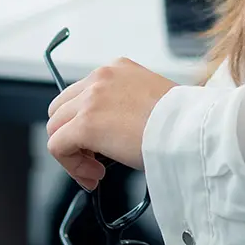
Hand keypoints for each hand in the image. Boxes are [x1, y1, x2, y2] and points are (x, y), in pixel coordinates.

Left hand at [47, 60, 177, 188]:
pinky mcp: (84, 124)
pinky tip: (95, 175)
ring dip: (72, 153)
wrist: (189, 128)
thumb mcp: (150, 101)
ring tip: (96, 170)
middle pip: (61, 108)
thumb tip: (114, 131)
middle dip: (72, 135)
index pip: (82, 94)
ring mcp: (90, 99)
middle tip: (94, 158)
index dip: (85, 123)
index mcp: (117, 69)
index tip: (100, 144)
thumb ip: (125, 107)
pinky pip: (57, 147)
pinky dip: (71, 166)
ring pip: (55, 127)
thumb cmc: (181, 120)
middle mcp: (100, 77)